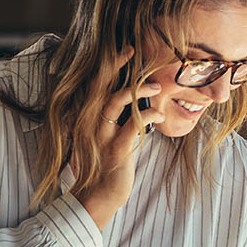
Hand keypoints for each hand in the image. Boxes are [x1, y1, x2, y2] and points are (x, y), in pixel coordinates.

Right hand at [72, 46, 164, 228]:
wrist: (96, 196)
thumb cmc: (103, 165)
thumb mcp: (103, 137)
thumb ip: (112, 118)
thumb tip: (131, 100)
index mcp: (87, 118)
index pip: (95, 84)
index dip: (109, 65)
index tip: (126, 50)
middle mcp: (89, 123)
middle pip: (101, 85)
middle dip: (117, 65)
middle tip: (135, 51)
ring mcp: (100, 136)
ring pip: (115, 101)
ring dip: (138, 90)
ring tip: (156, 88)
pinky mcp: (115, 151)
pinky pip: (132, 126)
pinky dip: (148, 116)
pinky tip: (160, 114)